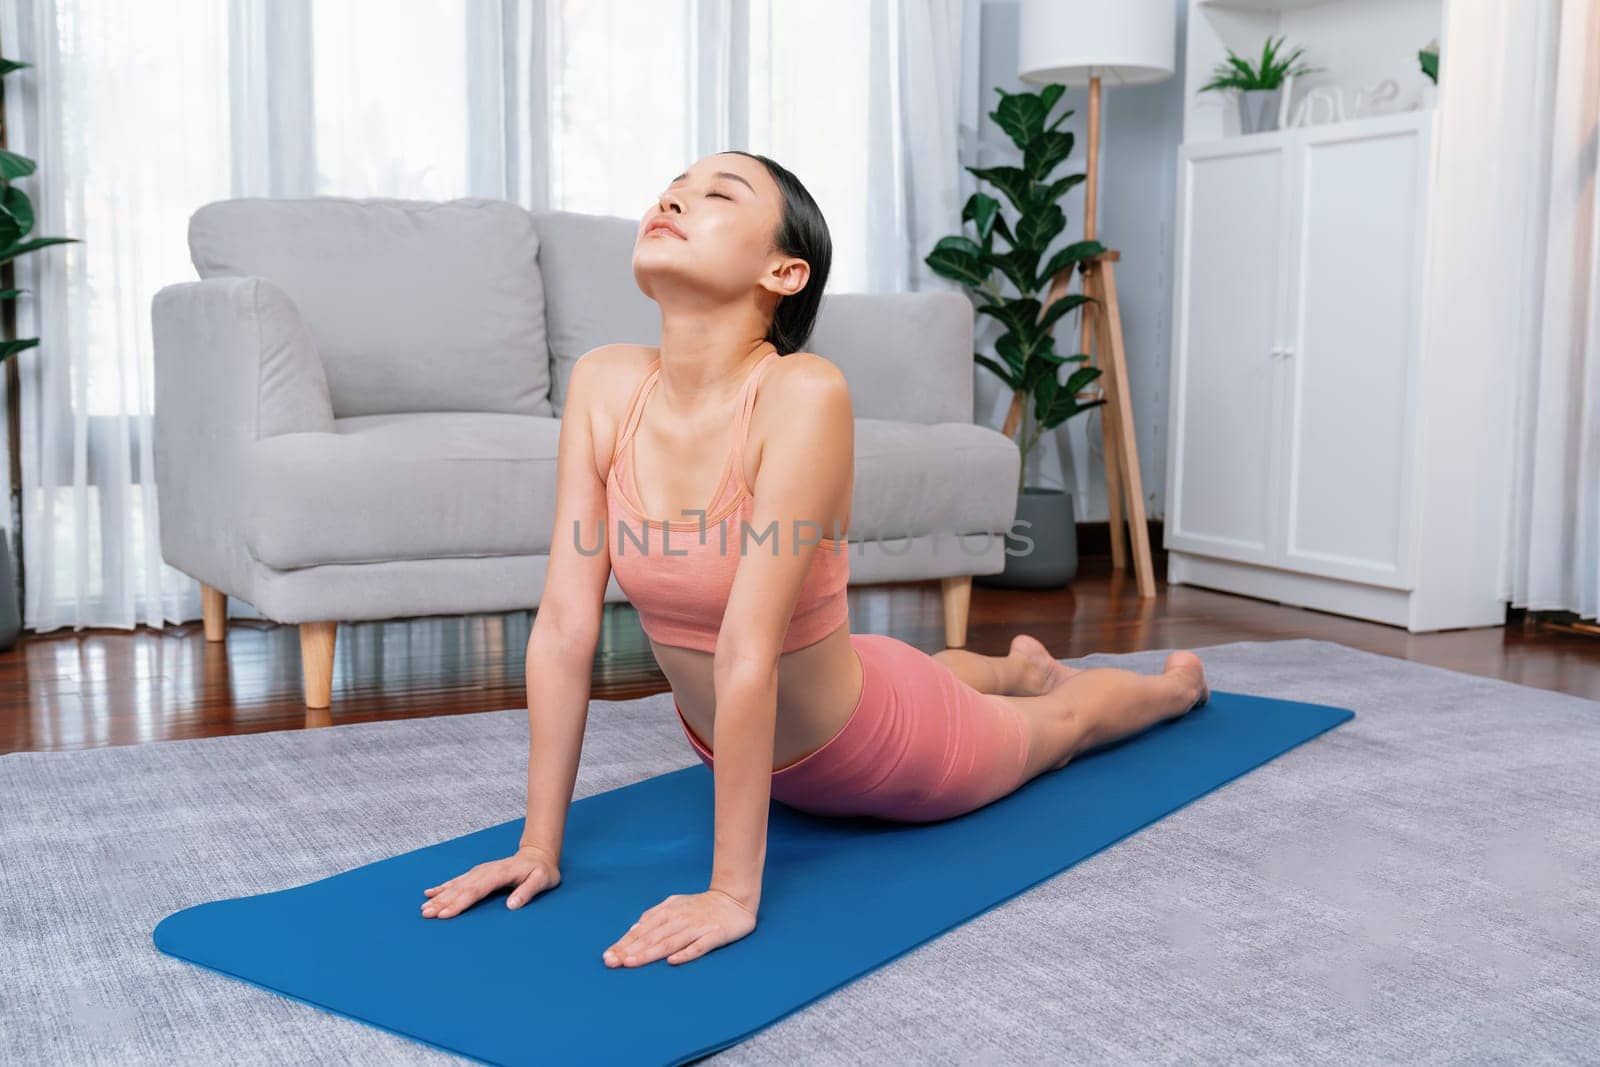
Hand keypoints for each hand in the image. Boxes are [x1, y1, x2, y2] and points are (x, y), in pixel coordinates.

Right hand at [420, 844, 561, 918]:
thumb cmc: (542, 871)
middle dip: (443, 902)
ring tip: (424, 907)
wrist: (538, 855)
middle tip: (426, 914)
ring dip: (439, 896)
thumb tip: (511, 905)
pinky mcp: (478, 873)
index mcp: (500, 874)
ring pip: (456, 885)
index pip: (476, 891)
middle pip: (461, 888)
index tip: (445, 914)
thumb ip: (528, 891)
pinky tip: (430, 892)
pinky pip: (457, 880)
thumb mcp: (542, 880)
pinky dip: (443, 886)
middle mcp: (486, 871)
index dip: (460, 902)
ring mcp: (480, 871)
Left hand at [602, 889, 757, 967]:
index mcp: (668, 912)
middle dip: (630, 950)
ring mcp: (697, 927)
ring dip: (649, 953)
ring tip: (632, 963)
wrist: (734, 899)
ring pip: (669, 942)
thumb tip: (633, 931)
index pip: (642, 930)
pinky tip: (672, 961)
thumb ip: (654, 917)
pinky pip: (698, 946)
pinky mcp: (714, 935)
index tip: (609, 956)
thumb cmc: (701, 906)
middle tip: (612, 962)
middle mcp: (680, 919)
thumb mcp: (675, 906)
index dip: (624, 943)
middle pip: (651, 937)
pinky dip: (685, 954)